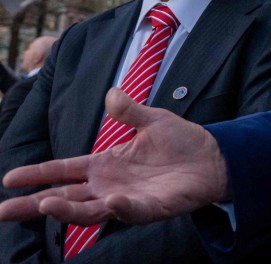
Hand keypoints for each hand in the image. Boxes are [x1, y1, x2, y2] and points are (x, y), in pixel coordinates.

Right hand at [0, 88, 228, 225]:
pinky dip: (120, 209)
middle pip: (64, 198)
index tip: (10, 178)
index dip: (37, 174)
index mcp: (105, 164)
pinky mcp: (150, 208)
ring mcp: (128, 199)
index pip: (63, 171)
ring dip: (67, 211)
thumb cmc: (181, 141)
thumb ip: (129, 111)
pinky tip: (112, 202)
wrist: (214, 157)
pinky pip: (131, 212)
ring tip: (45, 205)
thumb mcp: (152, 119)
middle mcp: (109, 185)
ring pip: (89, 211)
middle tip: (3, 211)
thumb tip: (110, 93)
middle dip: (33, 205)